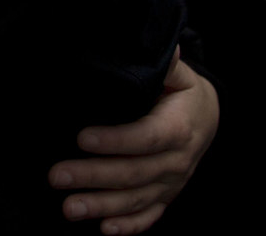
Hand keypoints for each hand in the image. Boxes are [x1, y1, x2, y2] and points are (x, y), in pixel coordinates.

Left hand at [48, 50, 217, 233]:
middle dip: (94, 177)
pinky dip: (128, 225)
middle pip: (134, 173)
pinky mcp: (165, 196)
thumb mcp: (180, 75)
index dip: (116, 141)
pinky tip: (103, 228)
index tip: (82, 138)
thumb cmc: (184, 94)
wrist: (209, 119)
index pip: (147, 137)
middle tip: (56, 176)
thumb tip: (163, 47)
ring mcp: (171, 183)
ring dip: (101, 206)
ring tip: (68, 208)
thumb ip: (166, 64)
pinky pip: (148, 216)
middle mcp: (177, 161)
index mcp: (179, 128)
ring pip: (136, 199)